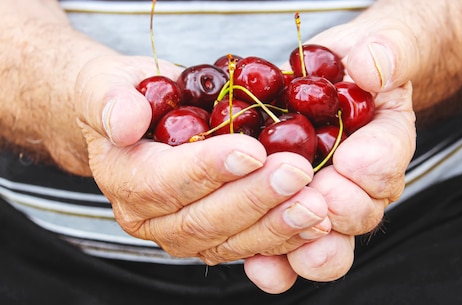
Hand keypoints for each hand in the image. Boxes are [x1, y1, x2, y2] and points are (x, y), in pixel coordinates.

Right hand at [75, 55, 331, 266]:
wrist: (137, 121)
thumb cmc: (126, 98)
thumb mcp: (108, 84)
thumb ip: (112, 100)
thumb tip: (124, 122)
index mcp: (122, 179)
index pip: (163, 183)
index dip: (208, 170)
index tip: (252, 151)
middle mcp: (150, 218)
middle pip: (202, 220)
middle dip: (254, 198)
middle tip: (296, 173)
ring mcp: (183, 234)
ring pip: (230, 240)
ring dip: (277, 225)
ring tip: (315, 205)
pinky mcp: (215, 238)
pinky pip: (250, 245)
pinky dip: (286, 236)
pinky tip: (316, 224)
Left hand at [244, 13, 417, 291]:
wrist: (333, 79)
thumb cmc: (358, 65)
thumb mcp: (380, 47)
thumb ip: (386, 53)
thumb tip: (371, 67)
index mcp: (386, 145)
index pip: (387, 167)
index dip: (372, 169)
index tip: (351, 159)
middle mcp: (361, 186)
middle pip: (359, 215)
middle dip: (337, 211)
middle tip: (313, 196)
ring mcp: (324, 204)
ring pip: (326, 245)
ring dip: (306, 246)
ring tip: (287, 242)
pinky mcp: (287, 212)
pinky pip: (287, 251)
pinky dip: (275, 264)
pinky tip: (260, 265)